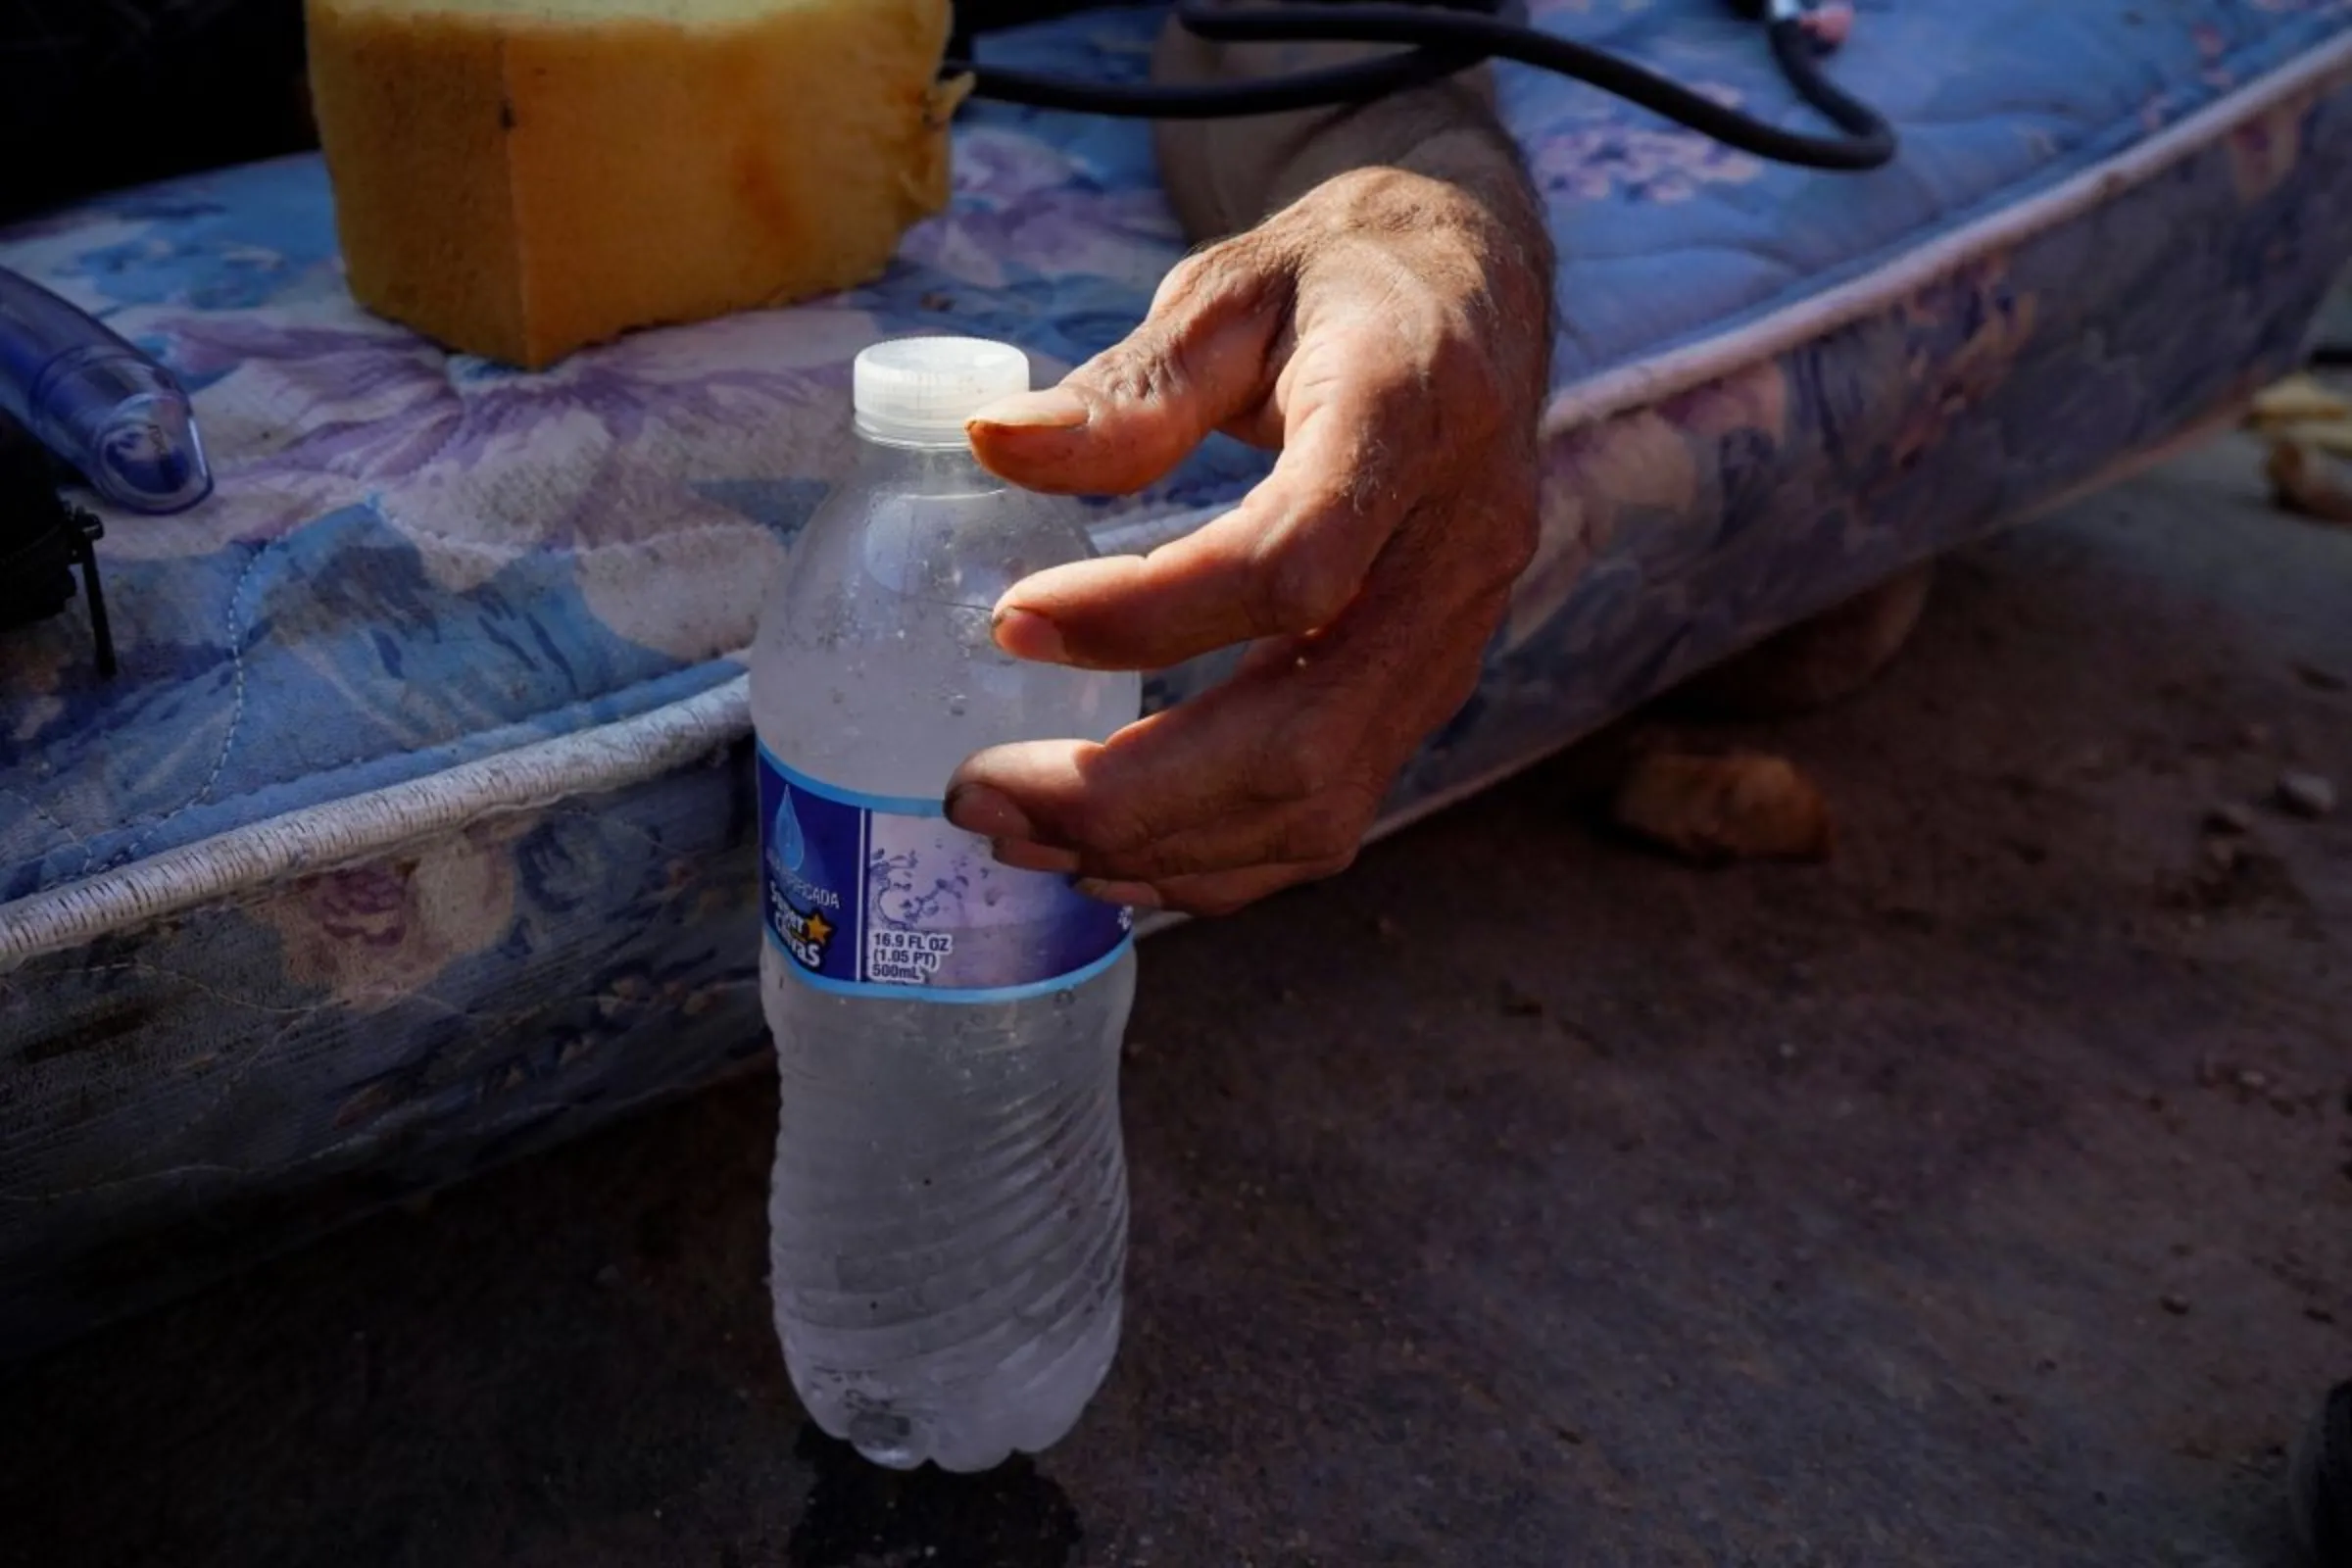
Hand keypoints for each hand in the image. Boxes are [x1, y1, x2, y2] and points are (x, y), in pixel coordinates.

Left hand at [946, 164, 1551, 916]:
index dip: (1144, 618)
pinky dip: (1223, 861)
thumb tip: (992, 445)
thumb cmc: (1342, 287)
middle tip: (981, 795)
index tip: (1008, 623)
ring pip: (1325, 801)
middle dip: (1129, 794)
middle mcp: (1457, 552)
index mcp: (1410, 421)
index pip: (1289, 564)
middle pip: (1305, 734)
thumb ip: (1128, 384)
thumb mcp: (1233, 290)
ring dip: (1163, 846)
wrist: (1479, 303)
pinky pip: (1340, 812)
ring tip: (1024, 838)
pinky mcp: (1435, 688)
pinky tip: (1116, 857)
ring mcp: (1458, 638)